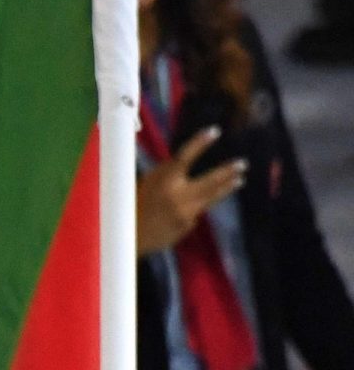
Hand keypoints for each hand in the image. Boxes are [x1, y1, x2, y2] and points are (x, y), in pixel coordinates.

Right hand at [136, 127, 245, 257]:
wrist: (127, 239)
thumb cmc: (132, 207)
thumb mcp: (146, 184)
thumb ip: (166, 174)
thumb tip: (185, 162)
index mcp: (163, 181)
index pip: (185, 156)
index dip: (200, 142)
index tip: (215, 131)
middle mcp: (178, 196)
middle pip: (210, 180)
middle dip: (227, 171)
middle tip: (242, 164)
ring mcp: (185, 213)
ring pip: (211, 197)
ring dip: (226, 187)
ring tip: (239, 180)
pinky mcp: (187, 226)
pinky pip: (195, 213)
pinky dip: (193, 209)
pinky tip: (184, 211)